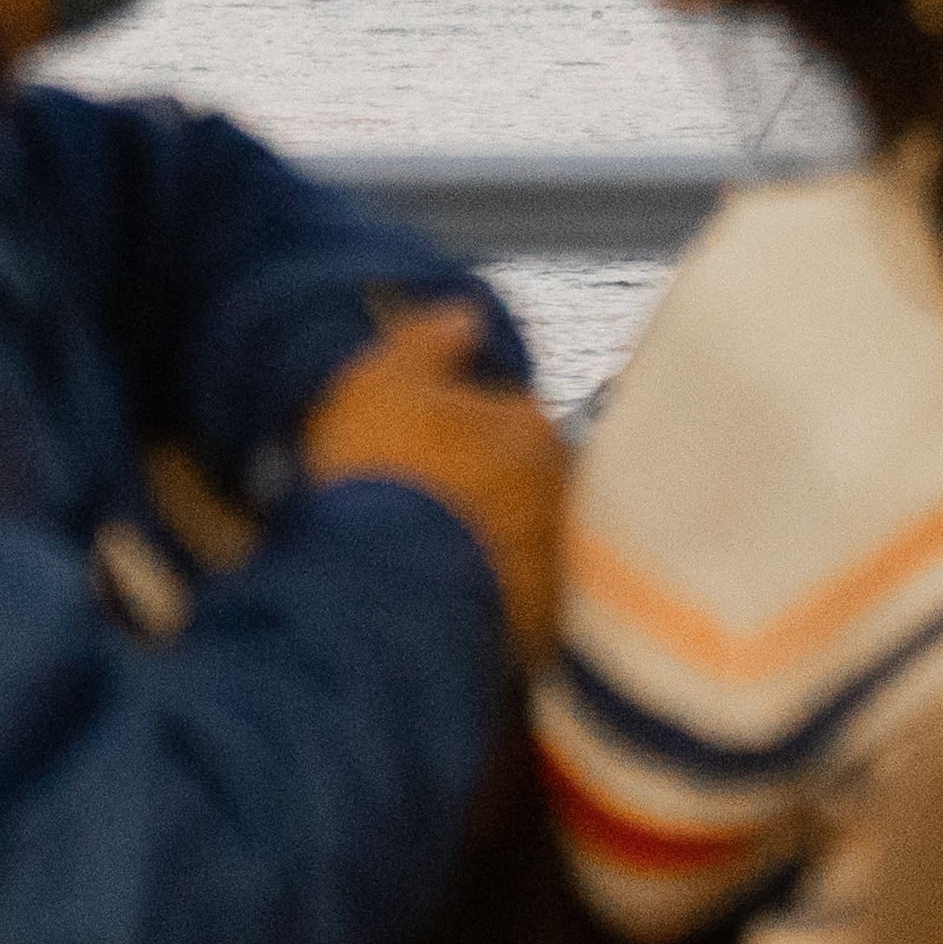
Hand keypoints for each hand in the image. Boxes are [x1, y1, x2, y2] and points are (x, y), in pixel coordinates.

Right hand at [305, 298, 562, 657]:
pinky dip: (485, 599)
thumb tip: (466, 314)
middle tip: (419, 502)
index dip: (456, 422)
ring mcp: (552, 566)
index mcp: (531, 429)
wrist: (382, 592)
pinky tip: (438, 600)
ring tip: (421, 556)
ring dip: (483, 543)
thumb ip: (428, 339)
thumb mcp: (386, 379)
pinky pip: (511, 604)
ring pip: (518, 541)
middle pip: (518, 479)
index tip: (416, 444)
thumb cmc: (384, 474)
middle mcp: (559, 495)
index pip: (506, 412)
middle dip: (479, 485)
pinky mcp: (537, 629)